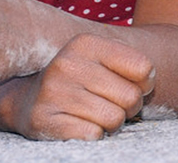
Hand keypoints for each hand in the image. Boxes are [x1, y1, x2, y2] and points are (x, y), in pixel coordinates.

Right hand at [9, 33, 154, 140]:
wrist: (30, 100)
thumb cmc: (81, 80)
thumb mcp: (104, 60)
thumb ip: (133, 64)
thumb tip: (147, 84)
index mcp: (86, 43)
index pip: (144, 68)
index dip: (144, 84)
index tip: (129, 84)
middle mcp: (67, 64)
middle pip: (131, 97)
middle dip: (128, 107)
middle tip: (111, 104)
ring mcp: (53, 92)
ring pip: (114, 120)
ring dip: (111, 124)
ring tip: (95, 114)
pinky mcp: (43, 120)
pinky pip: (93, 136)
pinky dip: (93, 135)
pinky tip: (80, 124)